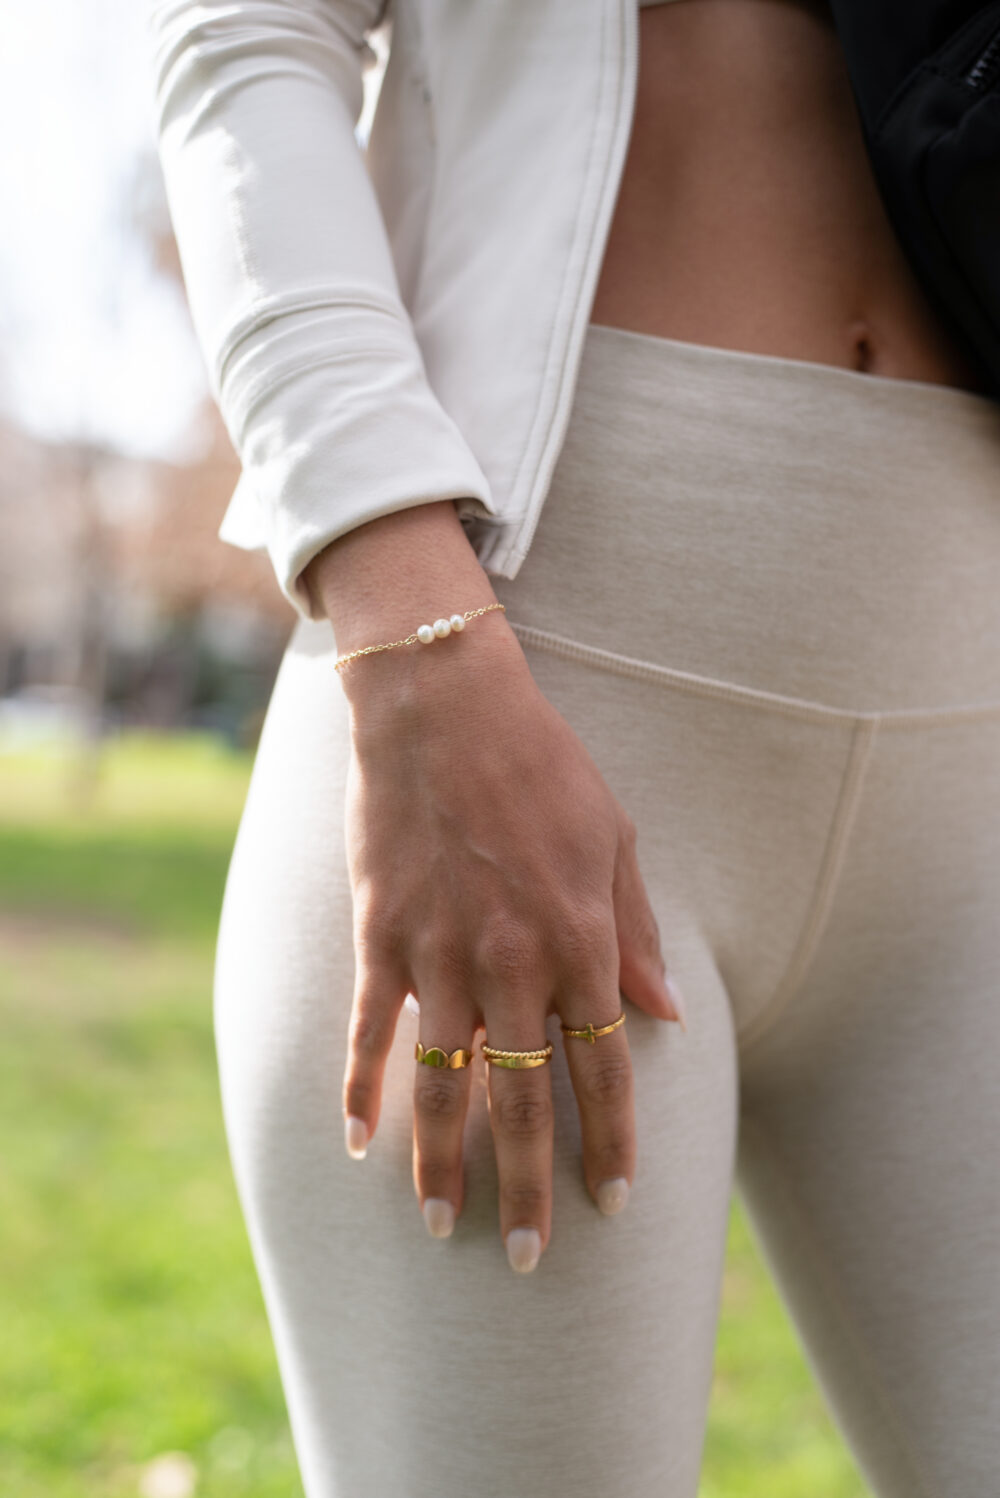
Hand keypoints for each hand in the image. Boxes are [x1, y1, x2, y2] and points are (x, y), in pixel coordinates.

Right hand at [301, 500, 684, 1271]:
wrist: (445, 707)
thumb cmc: (544, 766)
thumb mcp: (617, 840)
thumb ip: (638, 933)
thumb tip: (669, 1014)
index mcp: (582, 941)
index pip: (605, 1069)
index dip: (611, 1143)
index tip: (614, 1204)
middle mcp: (515, 963)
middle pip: (525, 1099)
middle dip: (530, 1186)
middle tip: (529, 1257)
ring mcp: (442, 954)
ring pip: (445, 1084)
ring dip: (442, 1162)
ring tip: (441, 1225)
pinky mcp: (382, 935)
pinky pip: (371, 1030)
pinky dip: (362, 1089)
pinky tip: (356, 1143)